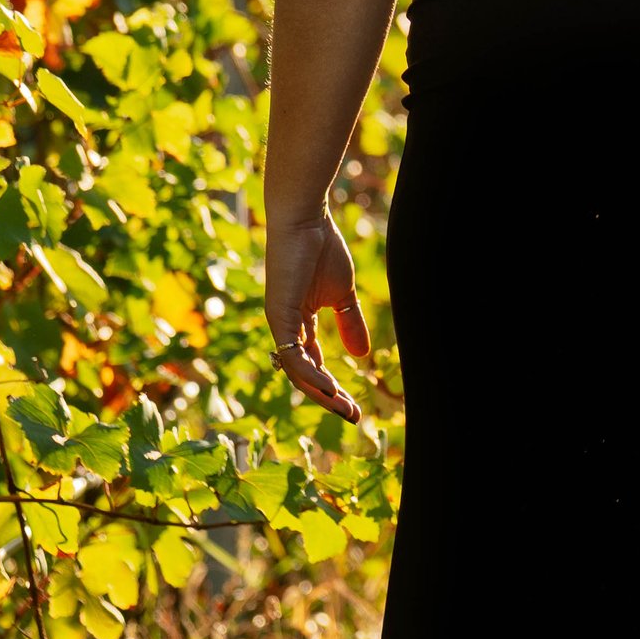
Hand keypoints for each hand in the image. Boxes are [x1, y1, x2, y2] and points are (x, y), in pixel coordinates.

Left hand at [263, 208, 372, 421]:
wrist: (307, 221)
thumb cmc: (322, 250)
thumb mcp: (342, 295)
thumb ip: (349, 324)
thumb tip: (361, 356)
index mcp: (299, 323)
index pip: (314, 364)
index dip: (333, 386)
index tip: (355, 407)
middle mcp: (285, 328)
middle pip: (304, 375)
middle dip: (328, 398)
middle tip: (352, 417)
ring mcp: (279, 324)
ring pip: (296, 372)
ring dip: (320, 393)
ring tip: (344, 407)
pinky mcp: (278, 317)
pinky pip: (293, 355)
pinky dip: (311, 374)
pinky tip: (331, 387)